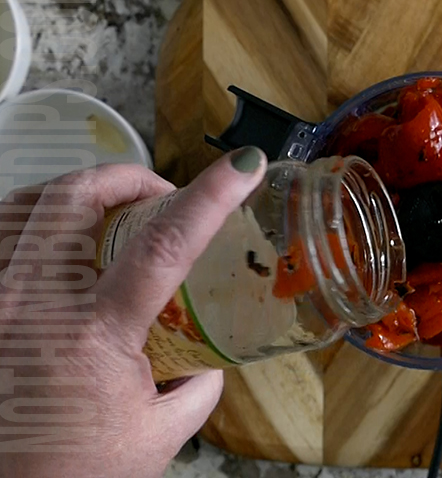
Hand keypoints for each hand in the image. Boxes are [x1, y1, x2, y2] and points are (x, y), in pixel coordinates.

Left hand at [0, 147, 265, 477]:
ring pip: (24, 203)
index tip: (243, 167)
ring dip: (76, 192)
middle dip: (129, 177)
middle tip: (158, 196)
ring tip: (106, 209)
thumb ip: (199, 386)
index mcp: (94, 336)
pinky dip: (29, 217)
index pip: (165, 245)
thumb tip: (212, 356)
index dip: (211, 196)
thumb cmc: (74, 473)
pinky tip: (53, 235)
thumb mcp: (159, 435)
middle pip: (76, 197)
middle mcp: (34, 307)